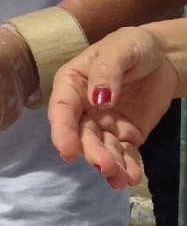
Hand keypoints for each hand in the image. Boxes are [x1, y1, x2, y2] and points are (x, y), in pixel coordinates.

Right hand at [49, 26, 180, 188]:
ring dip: (109, 165)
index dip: (62, 131)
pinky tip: (132, 177)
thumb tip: (99, 100)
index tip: (67, 151)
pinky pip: (124, 153)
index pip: (62, 110)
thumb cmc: (133, 46)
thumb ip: (106, 72)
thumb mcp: (120, 49)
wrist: (163, 57)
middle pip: (82, 135)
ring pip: (103, 149)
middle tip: (106, 166)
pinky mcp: (126, 134)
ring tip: (121, 179)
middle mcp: (83, 108)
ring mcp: (104, 124)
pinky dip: (128, 167)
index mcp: (72, 85)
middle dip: (92, 152)